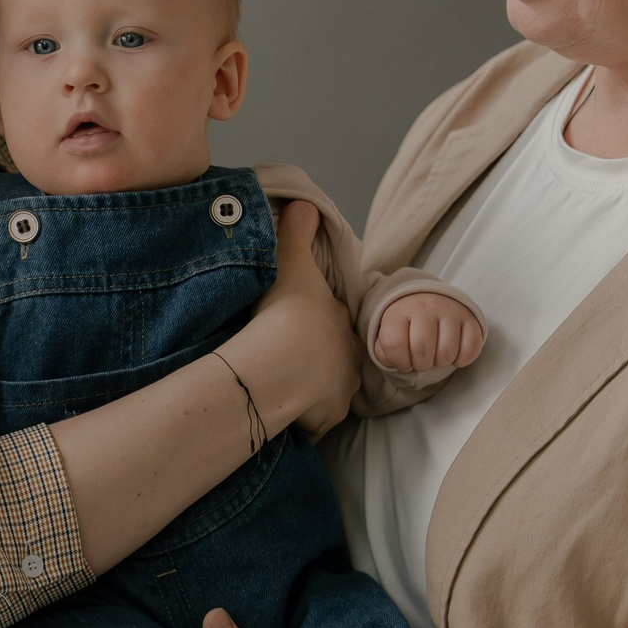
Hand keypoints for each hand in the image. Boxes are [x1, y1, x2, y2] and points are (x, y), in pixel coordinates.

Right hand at [235, 199, 361, 440]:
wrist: (278, 363)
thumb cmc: (286, 312)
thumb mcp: (291, 261)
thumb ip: (298, 231)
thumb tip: (304, 203)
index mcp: (343, 325)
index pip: (336, 323)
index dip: (318, 323)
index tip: (297, 325)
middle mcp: (349, 361)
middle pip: (336, 361)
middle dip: (318, 361)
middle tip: (288, 358)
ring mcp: (339, 395)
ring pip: (327, 393)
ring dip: (309, 392)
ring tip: (281, 387)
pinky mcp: (324, 421)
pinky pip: (313, 423)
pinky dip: (299, 421)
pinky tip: (278, 413)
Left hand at [372, 290, 483, 374]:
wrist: (427, 298)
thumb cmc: (406, 324)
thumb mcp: (388, 333)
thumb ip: (384, 351)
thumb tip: (396, 363)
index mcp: (398, 311)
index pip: (393, 343)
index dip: (398, 361)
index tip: (403, 362)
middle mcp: (425, 307)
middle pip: (422, 350)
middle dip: (420, 365)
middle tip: (421, 360)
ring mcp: (449, 310)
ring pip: (447, 352)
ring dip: (441, 363)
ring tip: (436, 355)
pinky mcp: (470, 318)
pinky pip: (470, 349)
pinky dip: (462, 359)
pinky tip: (453, 353)